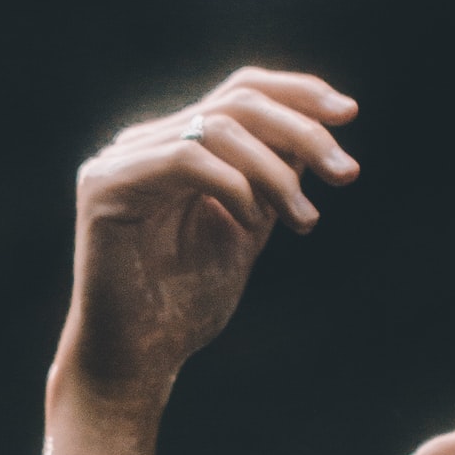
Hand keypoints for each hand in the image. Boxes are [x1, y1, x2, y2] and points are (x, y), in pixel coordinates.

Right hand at [51, 67, 357, 415]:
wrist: (137, 361)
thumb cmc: (185, 306)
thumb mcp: (247, 228)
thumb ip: (272, 178)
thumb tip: (317, 129)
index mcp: (175, 147)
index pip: (241, 92)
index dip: (299, 93)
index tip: (350, 113)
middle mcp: (144, 143)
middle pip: (237, 99)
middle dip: (303, 130)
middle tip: (346, 173)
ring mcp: (120, 160)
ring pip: (218, 126)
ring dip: (276, 172)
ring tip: (303, 220)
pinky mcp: (105, 185)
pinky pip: (186, 160)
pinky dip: (233, 186)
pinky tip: (250, 223)